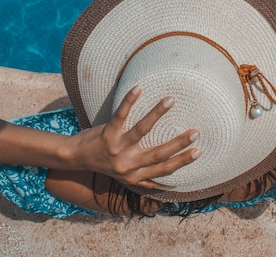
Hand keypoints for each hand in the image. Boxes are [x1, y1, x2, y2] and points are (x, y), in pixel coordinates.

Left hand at [70, 86, 200, 188]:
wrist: (76, 158)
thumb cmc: (105, 163)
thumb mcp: (125, 177)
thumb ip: (145, 179)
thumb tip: (170, 187)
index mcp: (134, 176)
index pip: (163, 169)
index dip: (182, 161)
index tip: (199, 151)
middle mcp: (127, 164)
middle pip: (158, 153)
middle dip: (178, 143)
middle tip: (196, 131)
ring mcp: (117, 148)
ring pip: (142, 130)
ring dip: (157, 113)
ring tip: (171, 100)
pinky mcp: (107, 133)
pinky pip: (121, 114)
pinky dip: (130, 100)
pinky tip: (139, 88)